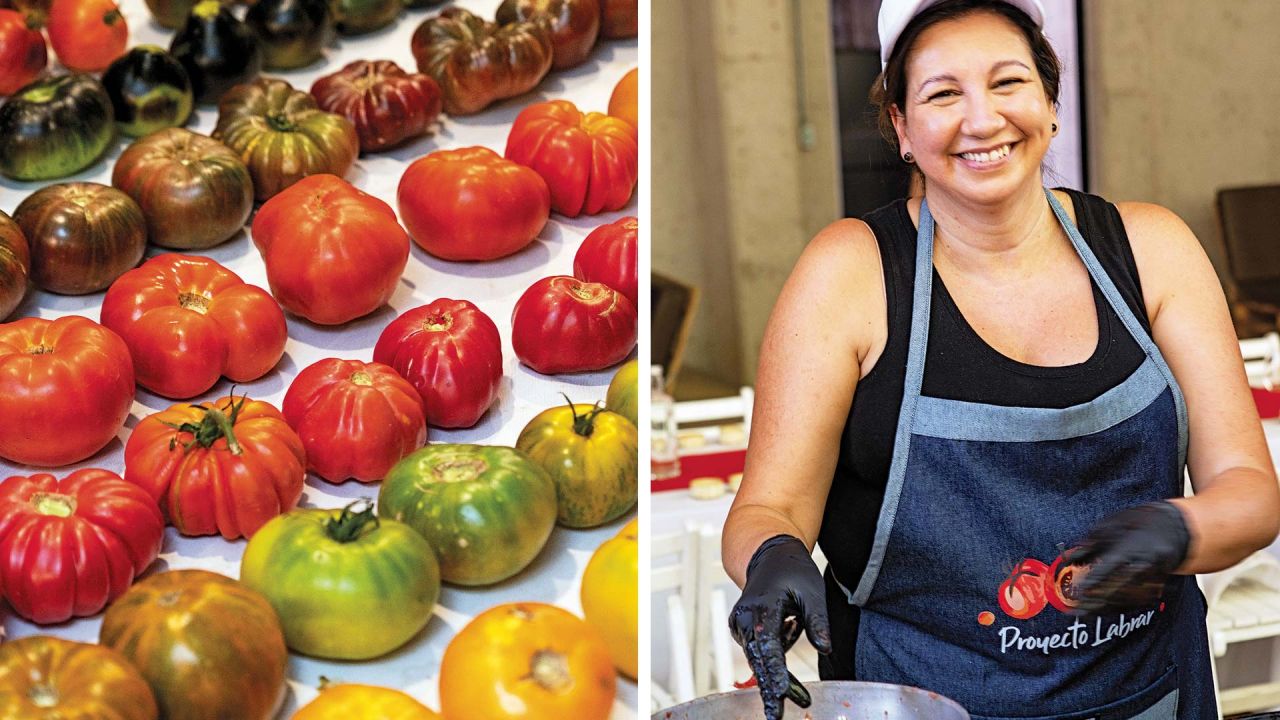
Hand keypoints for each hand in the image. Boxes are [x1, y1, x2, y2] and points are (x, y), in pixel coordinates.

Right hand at [728, 534, 831, 719]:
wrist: (768, 557)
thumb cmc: (792, 571)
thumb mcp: (812, 591)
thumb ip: (817, 620)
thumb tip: (825, 648)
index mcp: (761, 606)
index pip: (767, 644)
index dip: (774, 670)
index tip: (779, 692)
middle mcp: (743, 618)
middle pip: (757, 659)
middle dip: (769, 687)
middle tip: (777, 715)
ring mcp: (739, 625)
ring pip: (758, 659)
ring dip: (776, 675)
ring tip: (799, 676)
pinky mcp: (741, 631)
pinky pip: (759, 653)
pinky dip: (773, 661)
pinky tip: (788, 645)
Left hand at [1070, 501, 1190, 612]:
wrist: (1178, 526)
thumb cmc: (1139, 522)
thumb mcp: (1110, 526)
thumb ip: (1090, 545)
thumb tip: (1070, 560)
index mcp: (1129, 548)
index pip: (1106, 570)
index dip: (1091, 583)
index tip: (1077, 592)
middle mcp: (1143, 565)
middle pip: (1117, 589)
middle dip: (1096, 603)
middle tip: (1077, 611)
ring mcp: (1154, 577)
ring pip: (1128, 599)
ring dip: (1108, 609)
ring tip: (1088, 614)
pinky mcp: (1160, 585)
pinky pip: (1140, 601)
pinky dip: (1123, 607)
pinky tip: (1108, 610)